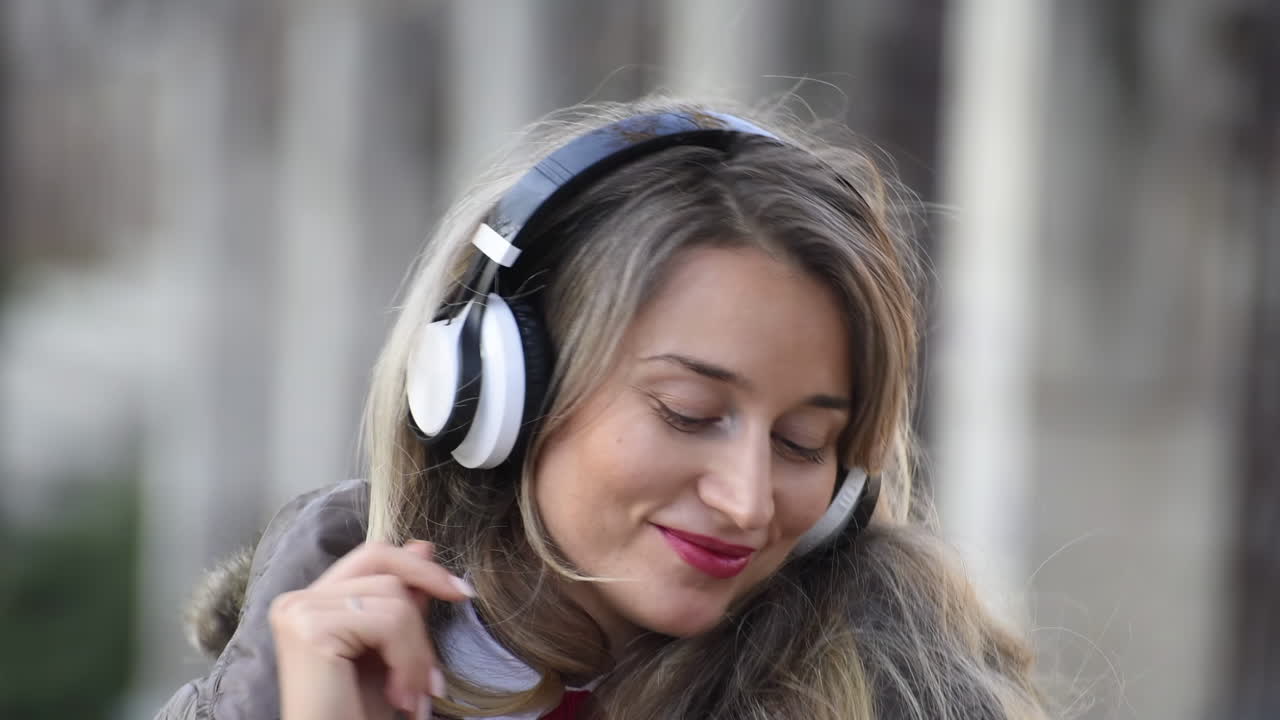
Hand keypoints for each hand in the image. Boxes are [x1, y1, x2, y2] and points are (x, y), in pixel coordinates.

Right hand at [269, 540, 474, 719]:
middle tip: (434, 673)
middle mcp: (296, 600)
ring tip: (412, 697)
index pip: (373, 556)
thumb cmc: (355, 713)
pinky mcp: (310, 629)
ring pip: (394, 600)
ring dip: (417, 654)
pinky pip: (388, 623)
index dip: (419, 566)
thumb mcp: (389, 652)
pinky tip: (399, 697)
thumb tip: (422, 547)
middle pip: (386, 569)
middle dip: (422, 618)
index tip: (460, 591)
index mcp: (310, 602)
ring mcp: (299, 611)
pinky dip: (408, 663)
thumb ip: (401, 603)